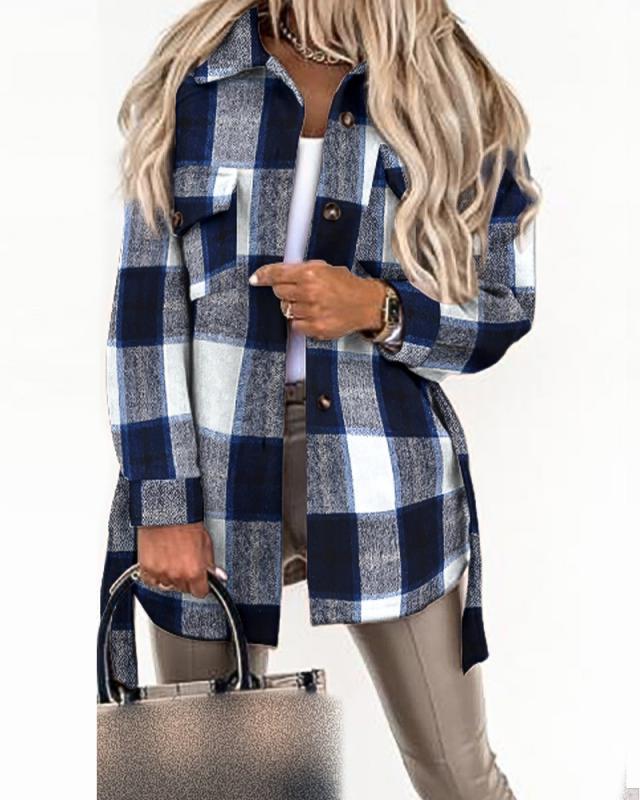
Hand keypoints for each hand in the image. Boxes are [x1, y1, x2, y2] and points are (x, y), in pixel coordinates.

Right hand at [136, 521, 226, 597]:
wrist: (167, 512)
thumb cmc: (186, 523)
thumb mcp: (206, 543)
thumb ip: (210, 564)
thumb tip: (218, 577)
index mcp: (194, 571)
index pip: (200, 592)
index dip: (201, 585)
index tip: (200, 581)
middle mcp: (177, 575)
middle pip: (184, 589)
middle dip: (186, 579)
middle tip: (186, 564)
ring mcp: (160, 573)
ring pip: (168, 586)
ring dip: (171, 577)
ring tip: (173, 560)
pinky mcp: (146, 568)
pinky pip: (151, 581)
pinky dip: (155, 575)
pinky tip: (161, 563)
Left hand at [249, 259, 385, 339]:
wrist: (366, 305)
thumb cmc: (347, 285)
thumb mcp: (326, 268)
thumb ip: (303, 269)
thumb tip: (281, 271)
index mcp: (310, 273)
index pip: (277, 274)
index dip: (263, 276)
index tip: (255, 279)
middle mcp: (309, 292)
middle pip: (279, 293)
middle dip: (285, 291)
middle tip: (298, 291)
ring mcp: (311, 312)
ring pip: (286, 310)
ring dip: (295, 307)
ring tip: (311, 304)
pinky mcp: (315, 328)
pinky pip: (295, 325)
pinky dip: (301, 321)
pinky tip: (313, 315)